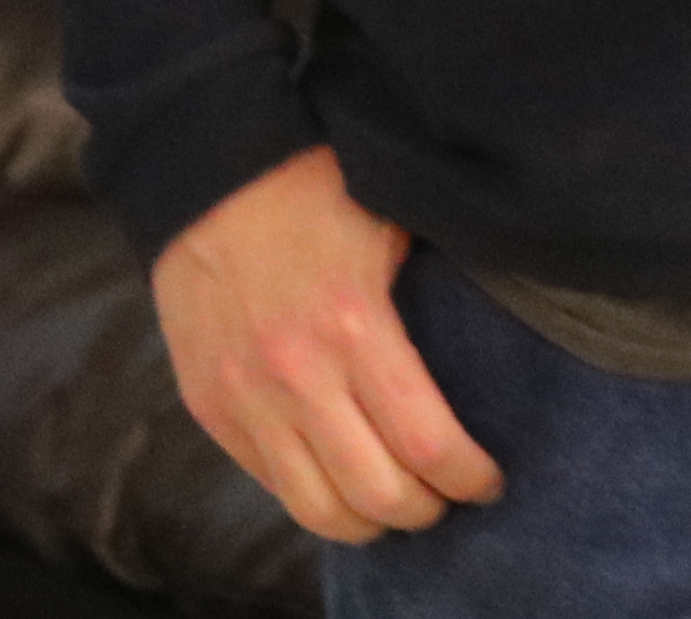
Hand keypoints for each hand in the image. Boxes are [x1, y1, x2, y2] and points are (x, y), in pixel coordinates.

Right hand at [155, 146, 503, 545]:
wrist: (201, 169)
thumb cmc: (310, 188)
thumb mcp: (390, 229)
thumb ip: (429, 301)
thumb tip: (490, 360)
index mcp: (353, 326)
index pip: (430, 448)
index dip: (473, 480)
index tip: (488, 479)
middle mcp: (294, 375)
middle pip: (380, 498)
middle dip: (428, 510)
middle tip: (446, 494)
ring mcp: (243, 397)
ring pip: (318, 511)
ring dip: (368, 520)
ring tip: (392, 497)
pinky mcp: (208, 404)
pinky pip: (270, 482)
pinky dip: (313, 490)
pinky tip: (337, 469)